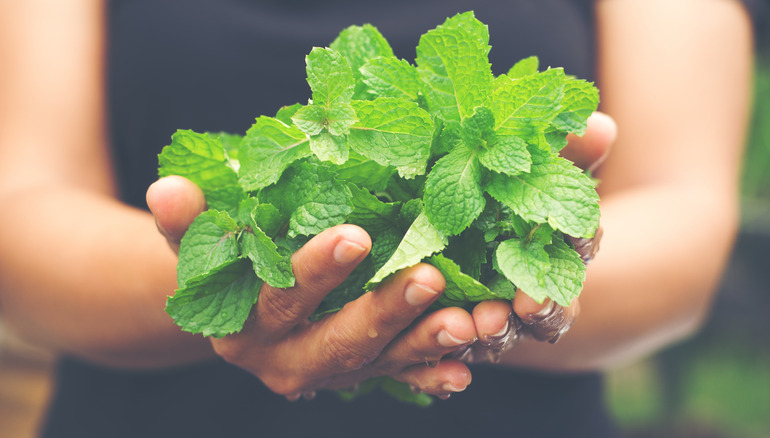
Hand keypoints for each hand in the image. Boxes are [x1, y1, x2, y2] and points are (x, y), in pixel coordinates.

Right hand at [147, 177, 477, 398]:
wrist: (235, 317)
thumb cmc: (226, 269)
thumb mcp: (204, 249)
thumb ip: (187, 224)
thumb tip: (165, 188)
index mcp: (244, 327)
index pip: (280, 300)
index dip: (315, 272)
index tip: (355, 236)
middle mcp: (285, 360)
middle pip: (338, 341)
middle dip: (384, 311)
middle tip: (430, 277)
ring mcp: (327, 372)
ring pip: (378, 362)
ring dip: (422, 344)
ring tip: (466, 323)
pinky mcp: (359, 375)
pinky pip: (399, 380)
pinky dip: (430, 375)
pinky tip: (464, 368)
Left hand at [461, 111, 616, 362]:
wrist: (461, 239)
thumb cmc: (507, 197)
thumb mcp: (537, 170)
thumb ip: (567, 153)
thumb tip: (600, 124)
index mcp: (557, 252)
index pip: (579, 248)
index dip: (582, 239)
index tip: (582, 232)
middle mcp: (533, 293)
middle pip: (548, 308)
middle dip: (544, 307)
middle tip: (530, 302)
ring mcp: (495, 317)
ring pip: (501, 332)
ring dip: (496, 331)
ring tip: (484, 322)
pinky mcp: (454, 332)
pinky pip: (454, 347)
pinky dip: (451, 350)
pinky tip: (443, 346)